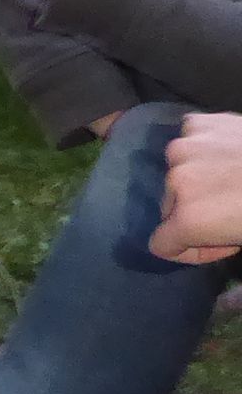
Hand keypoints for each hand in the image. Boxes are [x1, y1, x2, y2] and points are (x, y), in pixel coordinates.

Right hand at [152, 113, 241, 263]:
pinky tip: (230, 149)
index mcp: (189, 218)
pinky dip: (205, 146)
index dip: (189, 248)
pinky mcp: (199, 123)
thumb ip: (220, 261)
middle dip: (193, 209)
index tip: (214, 241)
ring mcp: (185, 147)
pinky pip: (190, 138)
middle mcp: (176, 181)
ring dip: (197, 175)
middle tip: (230, 206)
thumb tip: (210, 270)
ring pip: (178, 169)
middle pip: (169, 205)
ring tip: (233, 174)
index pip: (160, 244)